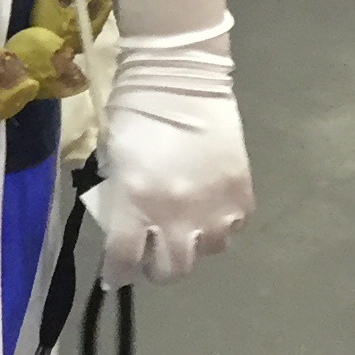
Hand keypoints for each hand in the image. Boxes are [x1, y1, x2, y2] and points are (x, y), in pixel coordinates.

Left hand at [90, 34, 251, 284]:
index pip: (124, 259)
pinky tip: (209, 211)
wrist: (181, 78)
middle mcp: (177, 214)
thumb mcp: (112, 156)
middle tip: (150, 254)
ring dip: (191, 245)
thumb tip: (123, 218)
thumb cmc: (135, 110)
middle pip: (171, 270)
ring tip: (184, 228)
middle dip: (156, 267)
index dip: (117, 273)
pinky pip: (233, 228)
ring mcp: (214, 206)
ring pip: (206, 251)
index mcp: (137, 201)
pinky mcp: (241, 194)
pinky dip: (220, 225)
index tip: (116, 276)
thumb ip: (119, 193)